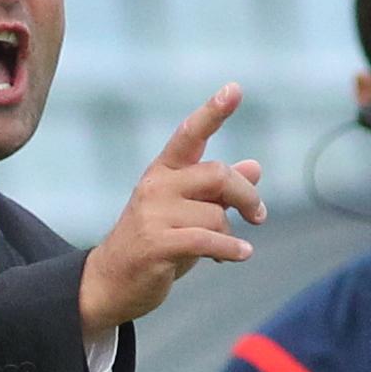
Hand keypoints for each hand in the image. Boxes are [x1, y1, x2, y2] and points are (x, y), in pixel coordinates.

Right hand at [79, 87, 264, 334]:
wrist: (111, 282)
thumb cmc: (156, 243)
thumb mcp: (189, 211)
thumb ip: (218, 190)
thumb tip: (256, 167)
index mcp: (163, 171)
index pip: (190, 134)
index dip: (213, 112)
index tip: (235, 89)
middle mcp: (156, 185)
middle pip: (217, 175)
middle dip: (245, 196)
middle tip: (259, 215)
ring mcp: (153, 214)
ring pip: (216, 215)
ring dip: (227, 235)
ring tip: (218, 250)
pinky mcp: (157, 243)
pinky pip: (208, 239)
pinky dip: (231, 248)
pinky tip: (241, 254)